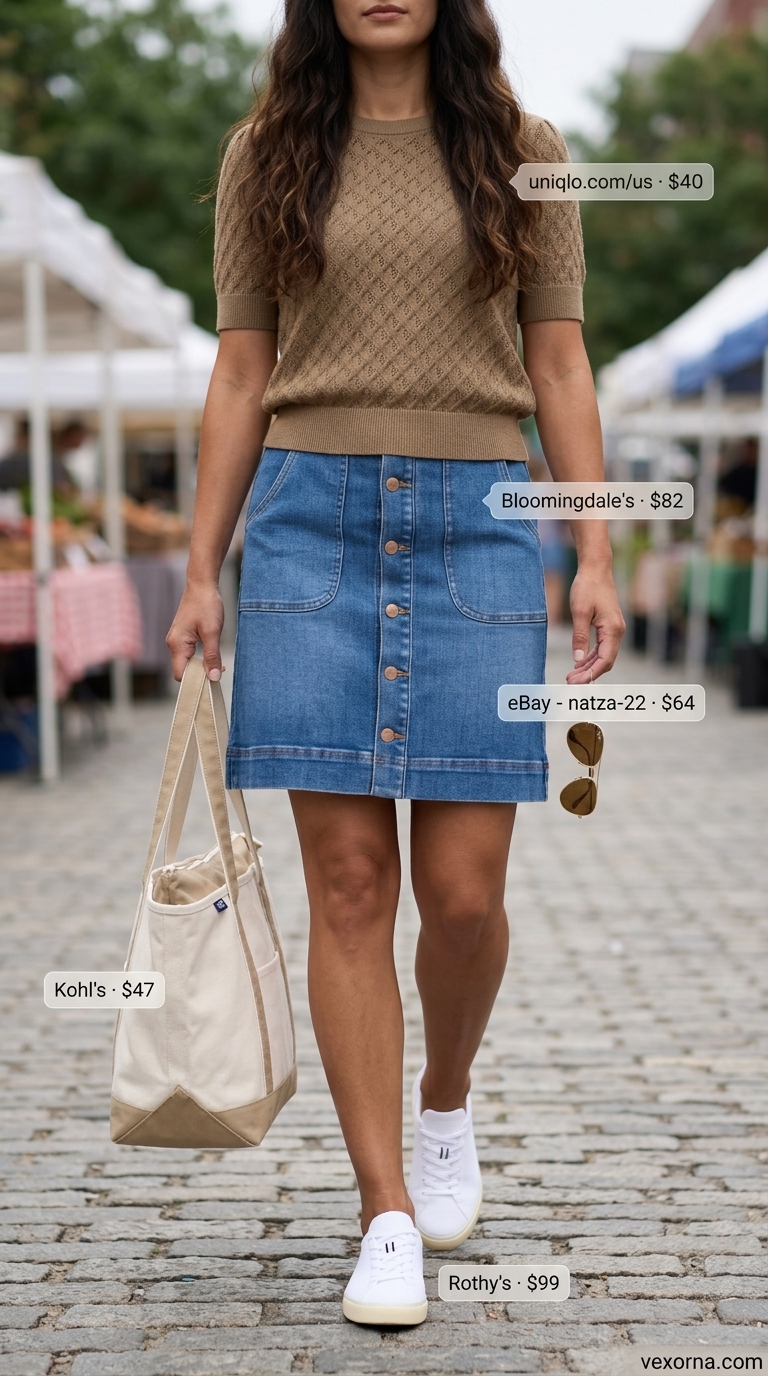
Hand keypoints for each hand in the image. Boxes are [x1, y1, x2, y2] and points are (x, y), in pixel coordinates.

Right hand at [166, 582, 224, 682]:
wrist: (202, 584)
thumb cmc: (206, 605)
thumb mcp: (212, 632)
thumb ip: (212, 656)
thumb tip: (213, 678)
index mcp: (176, 644)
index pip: (181, 674)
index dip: (196, 681)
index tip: (213, 680)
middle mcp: (173, 644)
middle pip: (184, 670)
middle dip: (201, 674)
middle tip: (220, 671)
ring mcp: (177, 640)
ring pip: (188, 662)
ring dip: (202, 665)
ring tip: (218, 664)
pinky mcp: (183, 636)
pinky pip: (189, 654)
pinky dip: (201, 658)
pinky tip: (213, 655)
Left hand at [566, 565, 624, 683]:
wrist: (596, 569)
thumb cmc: (587, 587)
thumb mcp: (580, 612)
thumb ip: (579, 636)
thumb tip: (577, 659)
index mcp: (612, 630)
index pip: (604, 661)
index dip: (591, 674)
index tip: (575, 683)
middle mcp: (617, 632)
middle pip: (605, 661)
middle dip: (588, 674)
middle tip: (569, 682)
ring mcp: (614, 630)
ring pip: (603, 656)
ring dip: (588, 667)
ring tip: (571, 676)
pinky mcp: (608, 626)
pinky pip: (601, 647)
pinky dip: (590, 657)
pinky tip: (579, 663)